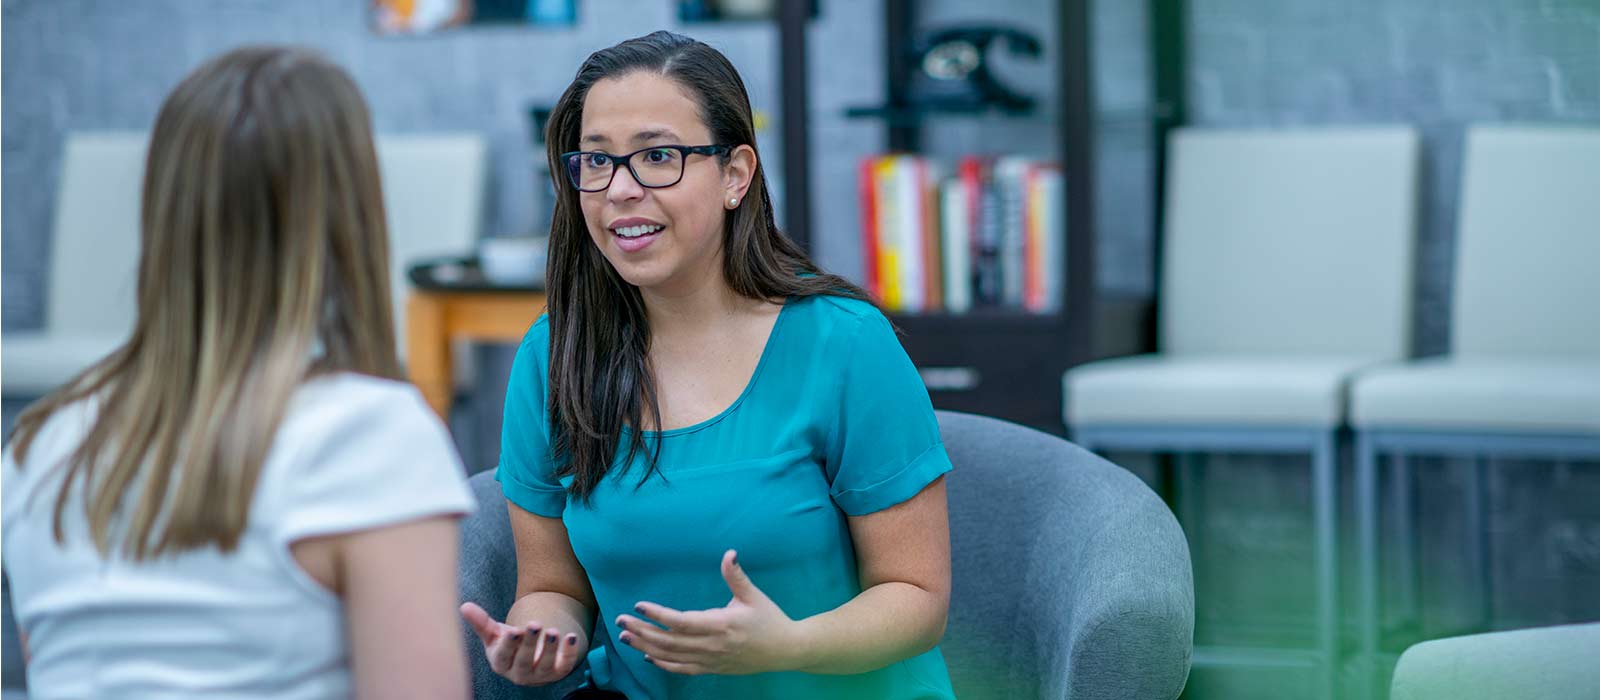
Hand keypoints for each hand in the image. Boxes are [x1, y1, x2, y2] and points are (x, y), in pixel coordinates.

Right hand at [460, 602, 586, 685]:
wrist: (531, 657)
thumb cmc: (510, 644)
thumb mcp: (495, 633)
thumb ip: (481, 622)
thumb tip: (464, 606)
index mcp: (502, 664)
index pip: (504, 657)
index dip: (509, 645)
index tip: (514, 631)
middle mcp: (520, 673)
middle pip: (524, 661)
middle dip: (530, 644)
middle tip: (535, 625)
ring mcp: (540, 674)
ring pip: (545, 665)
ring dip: (550, 648)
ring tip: (553, 631)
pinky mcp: (558, 671)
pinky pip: (565, 665)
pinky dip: (570, 652)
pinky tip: (571, 637)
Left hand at [617, 550, 803, 675]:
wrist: (786, 650)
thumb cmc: (770, 620)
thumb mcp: (753, 596)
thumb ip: (736, 576)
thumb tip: (729, 553)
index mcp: (720, 624)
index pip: (680, 621)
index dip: (658, 614)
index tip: (639, 605)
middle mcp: (712, 645)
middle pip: (669, 640)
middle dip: (642, 630)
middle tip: (620, 620)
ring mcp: (711, 660)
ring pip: (671, 656)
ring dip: (646, 645)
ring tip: (625, 636)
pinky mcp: (712, 669)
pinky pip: (682, 669)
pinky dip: (663, 663)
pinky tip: (647, 655)